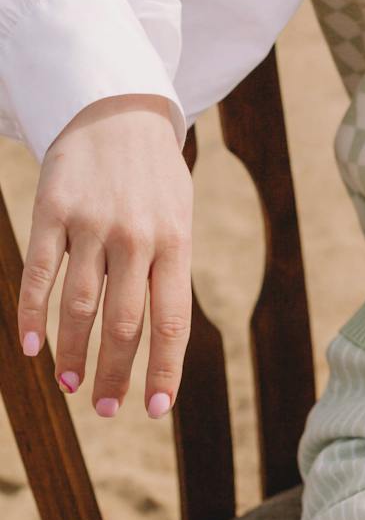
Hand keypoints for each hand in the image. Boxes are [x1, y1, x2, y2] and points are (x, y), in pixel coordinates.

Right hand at [18, 94, 192, 418]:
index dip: (163, 370)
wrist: (119, 111)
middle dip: (116, 373)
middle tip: (108, 408)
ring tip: (72, 385)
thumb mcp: (178, 217)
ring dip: (73, 354)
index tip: (154, 409)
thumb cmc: (154, 177)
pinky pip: (41, 274)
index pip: (172, 321)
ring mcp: (92, 224)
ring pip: (80, 306)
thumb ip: (170, 270)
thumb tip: (162, 338)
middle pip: (124, 323)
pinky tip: (31, 348)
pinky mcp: (53, 211)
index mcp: (176, 241)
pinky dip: (34, 315)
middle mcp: (136, 236)